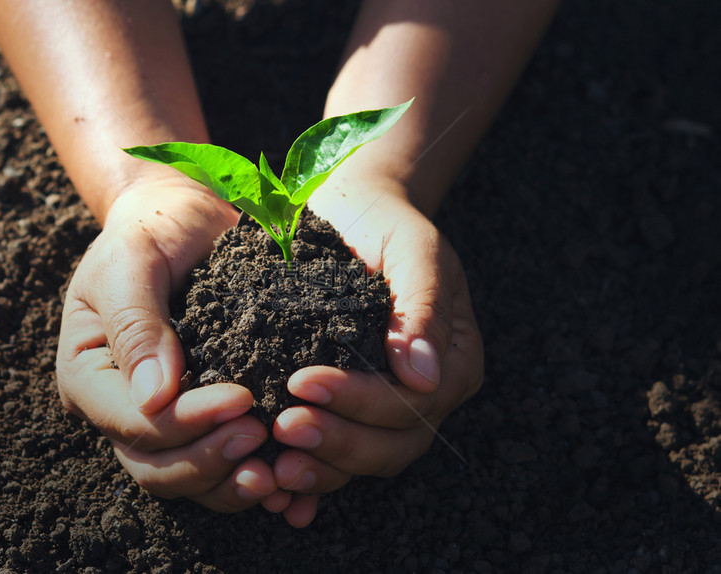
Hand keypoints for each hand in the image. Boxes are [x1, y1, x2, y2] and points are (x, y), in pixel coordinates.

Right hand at [55, 180, 289, 511]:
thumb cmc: (153, 230)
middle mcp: (122, 407)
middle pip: (156, 466)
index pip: (131, 422)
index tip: (240, 399)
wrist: (187, 218)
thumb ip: (137, 323)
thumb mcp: (133, 260)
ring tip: (278, 469)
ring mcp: (165, 416)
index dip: (185, 423)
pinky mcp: (204, 415)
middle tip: (259, 433)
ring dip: (231, 482)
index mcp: (90, 374)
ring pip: (189, 478)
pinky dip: (250, 476)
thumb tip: (154, 397)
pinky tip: (288, 481)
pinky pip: (222, 463)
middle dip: (209, 460)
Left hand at [271, 177, 483, 526]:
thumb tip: (424, 376)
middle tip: (284, 427)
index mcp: (453, 362)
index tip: (305, 381)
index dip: (362, 401)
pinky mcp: (349, 412)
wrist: (353, 215)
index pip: (413, 402)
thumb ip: (423, 306)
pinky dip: (311, 479)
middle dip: (338, 442)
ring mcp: (387, 410)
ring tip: (275, 465)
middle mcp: (425, 396)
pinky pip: (336, 456)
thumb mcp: (415, 249)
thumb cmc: (387, 226)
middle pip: (392, 444)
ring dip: (321, 468)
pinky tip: (277, 488)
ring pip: (363, 460)